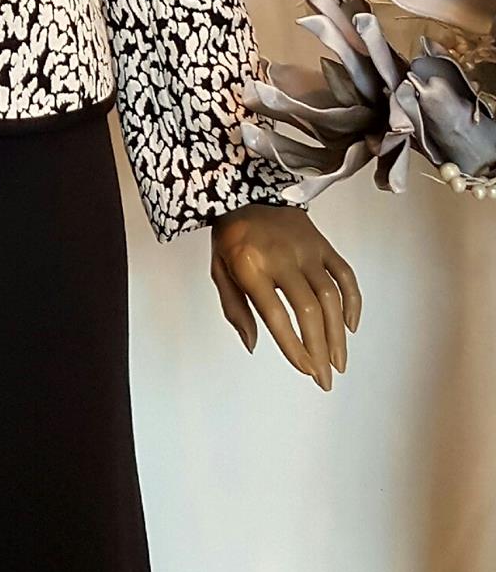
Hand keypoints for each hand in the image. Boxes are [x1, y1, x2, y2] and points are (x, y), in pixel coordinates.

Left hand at [208, 204, 360, 388]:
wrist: (247, 191)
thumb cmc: (232, 237)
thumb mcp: (219, 271)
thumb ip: (236, 309)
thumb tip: (253, 346)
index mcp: (251, 264)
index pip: (276, 314)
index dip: (293, 346)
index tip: (305, 370)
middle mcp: (282, 256)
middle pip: (309, 310)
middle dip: (319, 349)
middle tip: (325, 379)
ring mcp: (306, 249)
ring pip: (330, 296)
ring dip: (337, 334)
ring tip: (338, 363)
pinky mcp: (322, 244)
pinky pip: (344, 274)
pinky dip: (352, 301)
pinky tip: (350, 326)